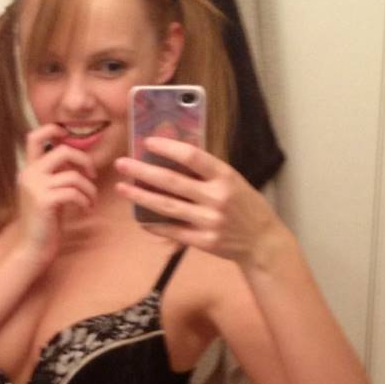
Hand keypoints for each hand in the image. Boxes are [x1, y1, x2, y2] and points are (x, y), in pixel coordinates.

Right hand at [17, 124, 97, 260]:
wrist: (33, 249)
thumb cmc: (45, 223)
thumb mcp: (50, 193)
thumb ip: (57, 175)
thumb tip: (79, 161)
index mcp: (28, 170)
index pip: (34, 136)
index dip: (53, 129)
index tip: (70, 137)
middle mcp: (29, 174)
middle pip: (63, 151)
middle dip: (85, 161)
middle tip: (93, 176)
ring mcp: (35, 187)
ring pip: (73, 175)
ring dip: (89, 189)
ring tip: (91, 202)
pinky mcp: (44, 201)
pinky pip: (74, 192)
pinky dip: (85, 201)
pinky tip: (86, 210)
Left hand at [114, 137, 275, 263]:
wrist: (262, 242)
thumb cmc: (246, 206)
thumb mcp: (234, 181)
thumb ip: (207, 172)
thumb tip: (171, 156)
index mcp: (225, 177)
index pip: (192, 156)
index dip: (168, 147)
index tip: (147, 142)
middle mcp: (217, 198)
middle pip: (172, 182)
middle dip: (143, 171)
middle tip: (122, 164)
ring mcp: (209, 222)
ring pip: (167, 207)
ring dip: (141, 197)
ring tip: (122, 188)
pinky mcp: (204, 242)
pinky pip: (173, 231)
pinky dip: (154, 225)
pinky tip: (139, 218)